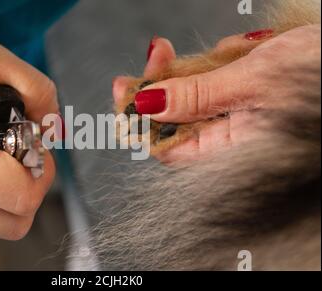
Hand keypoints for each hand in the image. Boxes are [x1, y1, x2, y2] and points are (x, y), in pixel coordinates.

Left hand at [113, 25, 320, 162]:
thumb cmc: (319, 77)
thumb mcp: (252, 82)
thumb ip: (196, 97)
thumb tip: (147, 107)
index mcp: (228, 148)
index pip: (165, 146)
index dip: (139, 119)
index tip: (125, 88)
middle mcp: (228, 137)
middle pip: (172, 116)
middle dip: (163, 81)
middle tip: (157, 52)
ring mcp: (235, 113)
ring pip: (191, 92)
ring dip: (193, 66)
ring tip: (208, 49)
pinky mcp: (243, 93)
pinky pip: (215, 78)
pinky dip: (219, 59)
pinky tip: (245, 48)